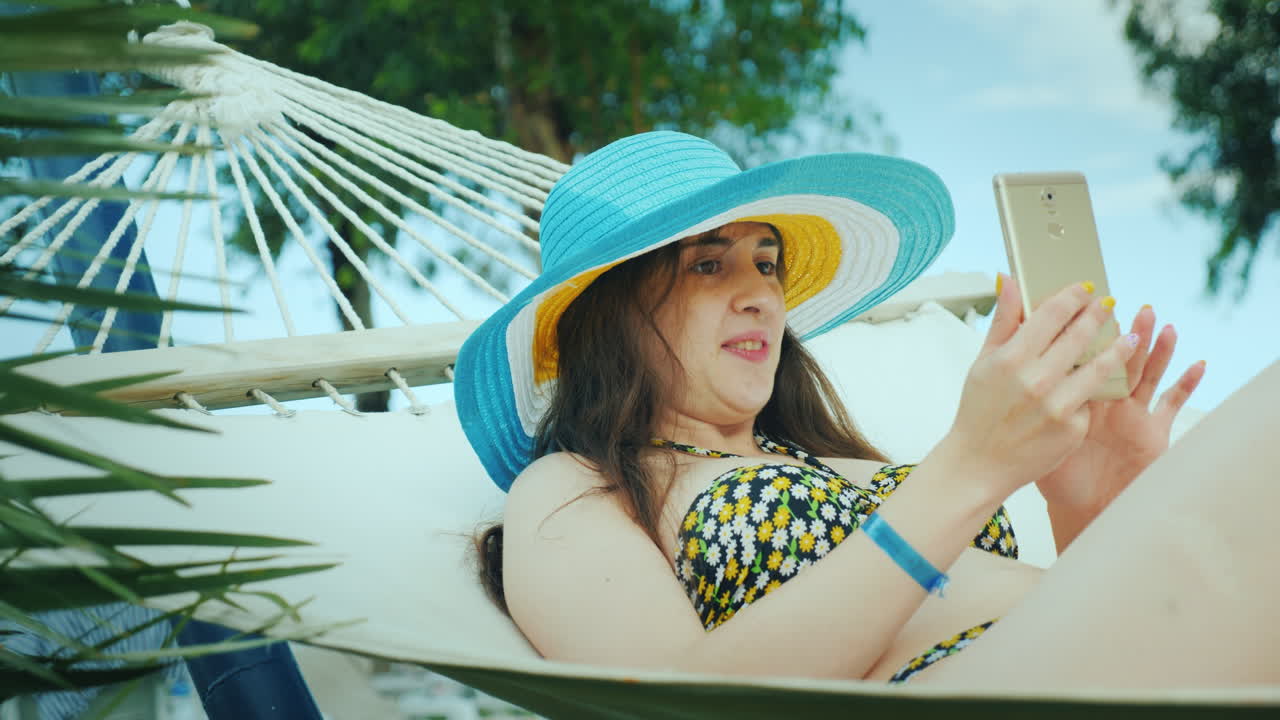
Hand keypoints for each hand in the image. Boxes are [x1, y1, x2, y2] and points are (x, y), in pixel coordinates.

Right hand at [940, 275, 1139, 498]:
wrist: (979, 463)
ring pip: (1099, 366)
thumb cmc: (979, 411)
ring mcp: (1057, 405)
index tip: (1086, 288)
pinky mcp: (1073, 428)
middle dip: (1098, 315)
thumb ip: (1002, 321)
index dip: (1072, 297)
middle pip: (1079, 335)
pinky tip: (1098, 382)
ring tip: (1129, 336)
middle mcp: (1036, 379)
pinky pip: (1090, 400)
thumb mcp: (983, 363)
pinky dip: (1094, 389)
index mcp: (1010, 359)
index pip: (1051, 314)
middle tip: (1109, 303)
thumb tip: (1009, 280)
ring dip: (1119, 346)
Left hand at [1035, 304, 1205, 540]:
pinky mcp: (1153, 431)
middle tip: (1135, 306)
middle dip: (1127, 332)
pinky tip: (1198, 365)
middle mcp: (1107, 398)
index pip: (1085, 354)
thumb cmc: (1049, 466)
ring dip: (1158, 350)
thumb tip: (1014, 361)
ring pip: (1147, 374)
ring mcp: (1132, 412)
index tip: (1090, 303)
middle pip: (1120, 358)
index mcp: (1076, 391)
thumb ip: (1029, 395)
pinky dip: (1186, 385)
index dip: (1089, 332)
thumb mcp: (1034, 426)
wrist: (1078, 503)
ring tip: (1163, 325)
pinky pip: (1171, 405)